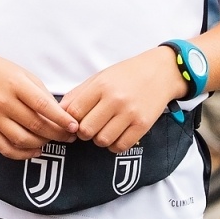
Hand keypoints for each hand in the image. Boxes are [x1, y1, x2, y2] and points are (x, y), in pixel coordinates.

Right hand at [0, 51, 78, 160]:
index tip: (74, 126)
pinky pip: (5, 148)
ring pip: (22, 140)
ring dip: (42, 144)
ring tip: (52, 140)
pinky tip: (35, 150)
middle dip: (57, 134)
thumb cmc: (1, 72)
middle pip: (35, 125)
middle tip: (70, 136)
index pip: (43, 106)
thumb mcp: (25, 75)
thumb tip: (61, 116)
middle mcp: (3, 102)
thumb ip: (42, 95)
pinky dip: (23, 154)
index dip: (61, 119)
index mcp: (16, 85)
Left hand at [60, 48, 188, 154]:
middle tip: (90, 126)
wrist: (161, 72)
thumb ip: (78, 94)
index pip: (73, 112)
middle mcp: (115, 100)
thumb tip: (58, 111)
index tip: (75, 121)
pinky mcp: (143, 125)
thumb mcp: (100, 77)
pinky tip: (116, 134)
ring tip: (104, 129)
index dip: (70, 120)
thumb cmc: (127, 75)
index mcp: (101, 86)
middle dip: (84, 132)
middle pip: (86, 130)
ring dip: (99, 139)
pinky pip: (120, 146)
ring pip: (102, 141)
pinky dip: (114, 145)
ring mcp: (130, 113)